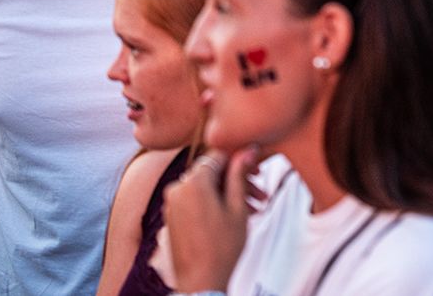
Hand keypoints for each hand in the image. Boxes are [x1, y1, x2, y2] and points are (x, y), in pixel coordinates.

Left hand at [163, 147, 257, 290]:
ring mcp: (171, 204)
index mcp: (193, 182)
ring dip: (229, 195)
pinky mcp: (172, 217)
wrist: (201, 282)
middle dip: (238, 182)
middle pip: (212, 174)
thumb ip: (239, 175)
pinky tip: (234, 217)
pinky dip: (215, 204)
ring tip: (252, 210)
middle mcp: (177, 189)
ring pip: (206, 188)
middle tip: (260, 194)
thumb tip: (246, 150)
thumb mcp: (238, 207)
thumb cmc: (220, 248)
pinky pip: (196, 201)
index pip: (219, 156)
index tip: (257, 169)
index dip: (240, 161)